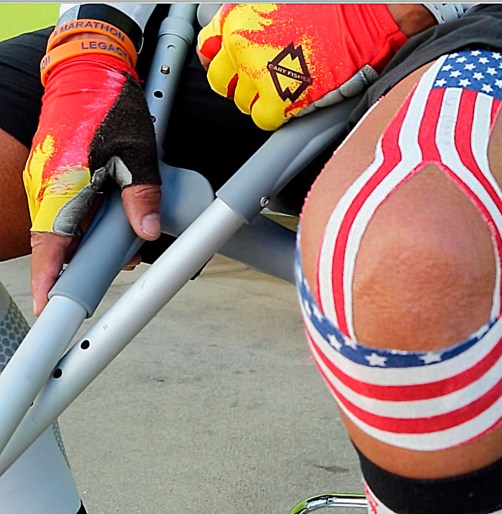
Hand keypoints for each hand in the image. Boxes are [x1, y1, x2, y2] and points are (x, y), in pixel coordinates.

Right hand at [24, 39, 159, 314]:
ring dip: (99, 238)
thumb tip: (148, 231)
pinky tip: (122, 209)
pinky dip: (97, 219)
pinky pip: (75, 212)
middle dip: (93, 262)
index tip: (53, 312)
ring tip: (133, 230)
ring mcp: (52, 187)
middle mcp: (48, 194)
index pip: (49, 250)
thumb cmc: (108, 107)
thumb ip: (142, 194)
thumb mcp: (136, 152)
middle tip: (127, 260)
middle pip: (63, 247)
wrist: (88, 73)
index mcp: (60, 192)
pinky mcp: (60, 180)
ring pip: (72, 230)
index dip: (50, 284)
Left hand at [196, 4, 407, 130]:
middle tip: (262, 86)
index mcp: (239, 20)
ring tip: (285, 93)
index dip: (223, 63)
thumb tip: (242, 44)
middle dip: (240, 86)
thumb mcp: (280, 6)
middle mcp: (242, 46)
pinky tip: (292, 105)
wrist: (364, 19)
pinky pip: (264, 120)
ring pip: (243, 104)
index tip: (233, 71)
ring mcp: (258, 73)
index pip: (208, 50)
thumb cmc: (332, 10)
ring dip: (261, 102)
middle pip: (222, 82)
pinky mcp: (279, 98)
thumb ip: (255, 25)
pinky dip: (276, 117)